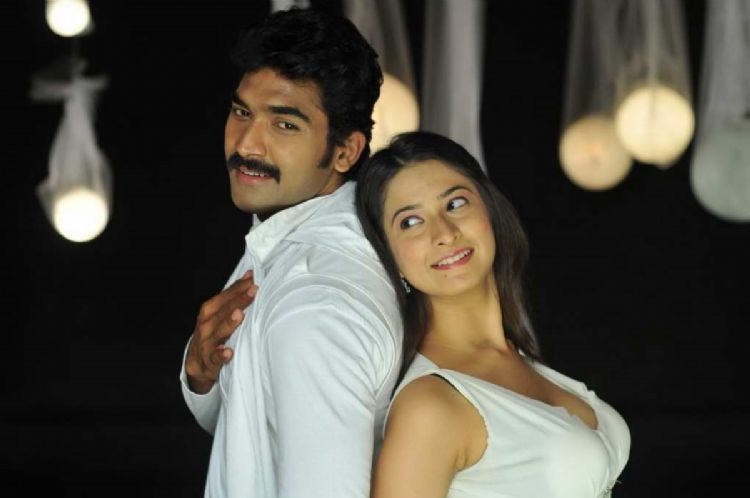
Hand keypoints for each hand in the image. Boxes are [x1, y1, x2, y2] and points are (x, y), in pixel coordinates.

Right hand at [185, 270, 256, 393]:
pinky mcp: (209, 361)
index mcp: (209, 311)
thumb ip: (233, 295)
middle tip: (253, 291)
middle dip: (238, 300)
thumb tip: (249, 275)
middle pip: (223, 311)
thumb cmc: (211, 334)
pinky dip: (221, 355)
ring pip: (218, 332)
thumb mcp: (219, 313)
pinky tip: (228, 352)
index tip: (253, 279)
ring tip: (240, 315)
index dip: (238, 287)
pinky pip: (215, 358)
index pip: (225, 296)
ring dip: (228, 323)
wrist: (196, 363)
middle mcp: (206, 325)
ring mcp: (207, 343)